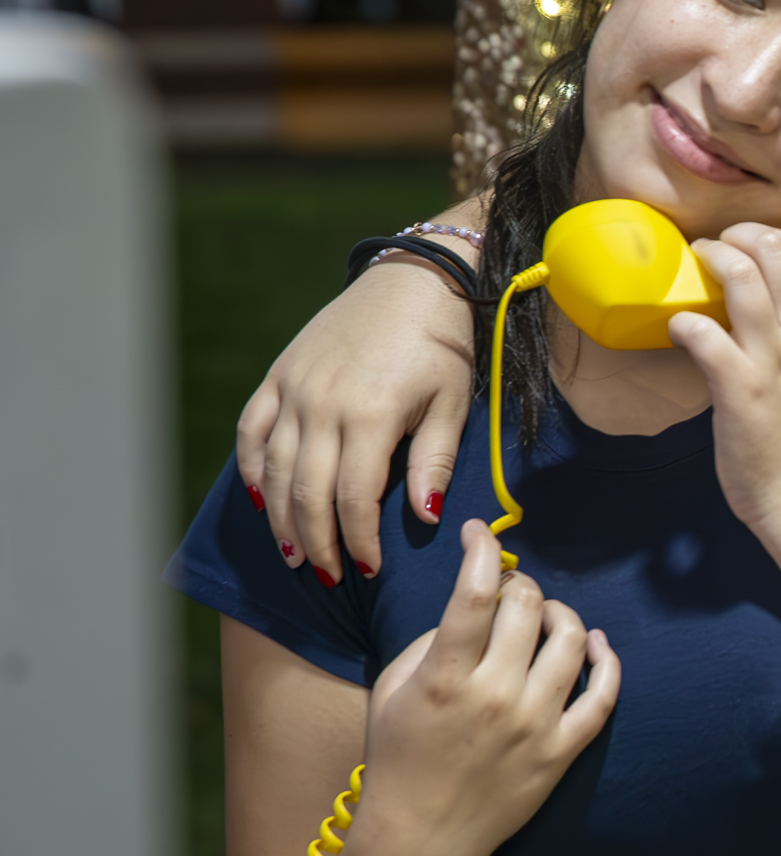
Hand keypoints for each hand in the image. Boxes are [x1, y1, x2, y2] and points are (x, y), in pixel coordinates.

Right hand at [240, 250, 479, 581]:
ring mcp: (294, 388)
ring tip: (294, 553)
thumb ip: (434, 462)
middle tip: (328, 576)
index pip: (354, 498)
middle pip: (305, 492)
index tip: (368, 569)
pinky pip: (252, 430)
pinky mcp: (279, 374)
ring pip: (272, 468)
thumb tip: (425, 518)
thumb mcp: (454, 403)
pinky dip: (251, 468)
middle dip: (317, 541)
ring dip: (280, 517)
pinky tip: (261, 498)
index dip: (357, 540)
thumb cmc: (443, 344)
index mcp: (370, 415)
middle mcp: (321, 404)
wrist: (414, 279)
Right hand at [358, 520, 619, 855]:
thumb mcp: (394, 689)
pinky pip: (602, 695)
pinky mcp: (561, 752)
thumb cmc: (398, 758)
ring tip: (547, 617)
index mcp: (443, 678)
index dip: (481, 551)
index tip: (480, 537)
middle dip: (522, 586)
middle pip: (528, 609)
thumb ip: (433, 640)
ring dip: (561, 615)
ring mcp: (534, 725)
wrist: (419, 838)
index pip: (475, 594)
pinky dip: (606, 661)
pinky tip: (595, 645)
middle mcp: (494, 697)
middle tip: (513, 590)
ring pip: (571, 641)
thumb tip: (478, 603)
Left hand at [670, 220, 780, 543]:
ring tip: (696, 269)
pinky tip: (680, 332)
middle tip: (722, 249)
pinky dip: (682, 322)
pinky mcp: (738, 387)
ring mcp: (773, 360)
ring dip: (709, 260)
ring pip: (741, 276)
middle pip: (779, 247)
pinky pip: (702, 330)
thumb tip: (768, 297)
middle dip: (740, 234)